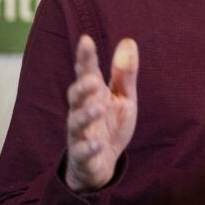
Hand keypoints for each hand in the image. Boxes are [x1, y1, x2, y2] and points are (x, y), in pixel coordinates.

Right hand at [64, 35, 138, 191]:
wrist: (102, 164)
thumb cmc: (111, 124)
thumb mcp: (123, 97)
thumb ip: (124, 73)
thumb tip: (129, 41)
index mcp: (93, 94)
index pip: (86, 72)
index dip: (85, 57)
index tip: (86, 40)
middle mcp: (82, 111)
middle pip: (75, 96)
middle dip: (82, 87)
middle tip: (93, 80)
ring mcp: (80, 135)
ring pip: (76, 124)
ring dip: (85, 116)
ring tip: (97, 108)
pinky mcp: (83, 157)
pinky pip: (82, 152)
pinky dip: (88, 148)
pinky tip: (98, 143)